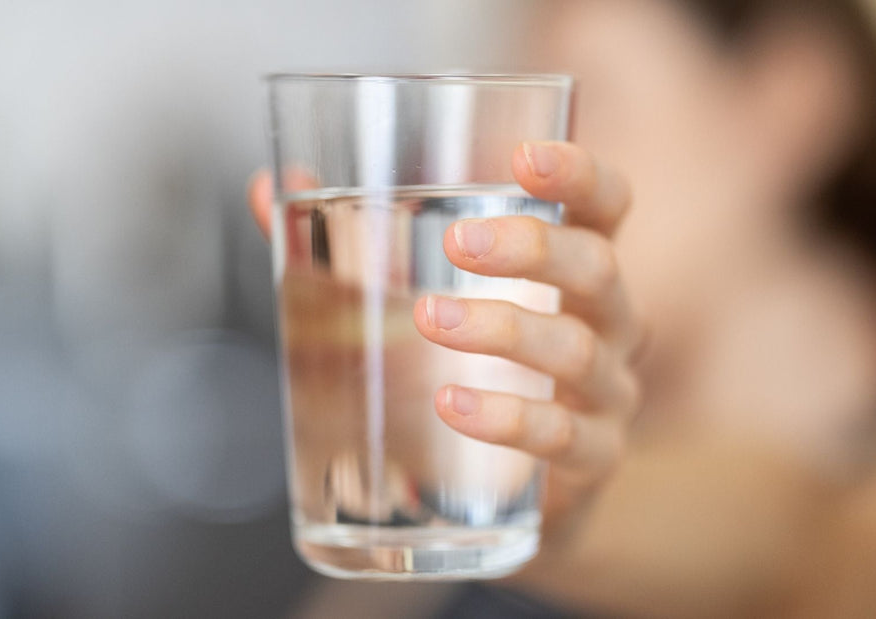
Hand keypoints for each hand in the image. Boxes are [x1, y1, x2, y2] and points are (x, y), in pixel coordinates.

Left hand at [249, 142, 642, 539]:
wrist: (507, 492)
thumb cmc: (467, 370)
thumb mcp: (417, 299)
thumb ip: (346, 245)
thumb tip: (268, 188)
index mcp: (573, 268)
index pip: (606, 204)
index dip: (579, 174)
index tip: (523, 157)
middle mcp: (607, 322)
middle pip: (597, 267)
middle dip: (531, 247)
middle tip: (459, 243)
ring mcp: (607, 392)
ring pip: (576, 349)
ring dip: (503, 329)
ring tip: (430, 320)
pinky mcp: (593, 458)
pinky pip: (562, 435)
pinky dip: (506, 417)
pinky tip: (452, 404)